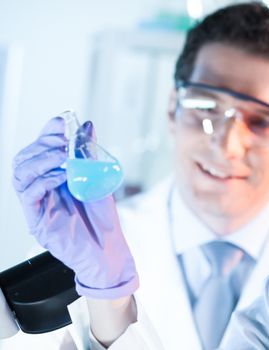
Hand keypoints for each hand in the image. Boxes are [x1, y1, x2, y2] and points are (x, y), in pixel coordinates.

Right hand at [12, 117, 137, 298]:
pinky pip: (28, 194)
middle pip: (25, 158)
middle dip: (42, 144)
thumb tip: (86, 126)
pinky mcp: (37, 220)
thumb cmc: (103, 218)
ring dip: (42, 159)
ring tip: (64, 158)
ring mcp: (38, 204)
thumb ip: (89, 154)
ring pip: (21, 174)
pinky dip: (43, 180)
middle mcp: (42, 189)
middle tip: (63, 143)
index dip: (46, 133)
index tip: (61, 123)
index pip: (40, 149)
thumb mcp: (98, 179)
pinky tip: (61, 176)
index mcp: (54, 177)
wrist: (108, 249)